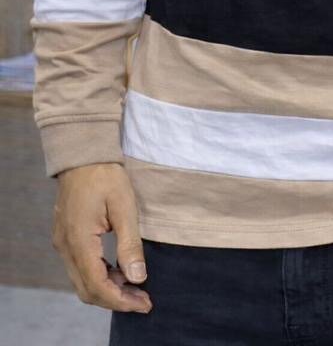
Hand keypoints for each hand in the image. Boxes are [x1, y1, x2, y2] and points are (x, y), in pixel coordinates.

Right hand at [52, 162, 151, 312]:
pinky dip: (100, 276)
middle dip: (116, 300)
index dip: (121, 300)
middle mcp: (66, 247)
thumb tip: (138, 277)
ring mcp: (63, 243)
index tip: (144, 303)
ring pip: (83, 281)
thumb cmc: (106, 175)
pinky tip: (119, 272)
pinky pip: (80, 268)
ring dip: (108, 290)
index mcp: (79, 241)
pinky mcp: (66, 238)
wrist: (83, 154)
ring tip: (136, 288)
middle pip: (88, 290)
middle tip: (143, 300)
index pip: (97, 286)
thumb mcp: (124, 206)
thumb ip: (130, 244)